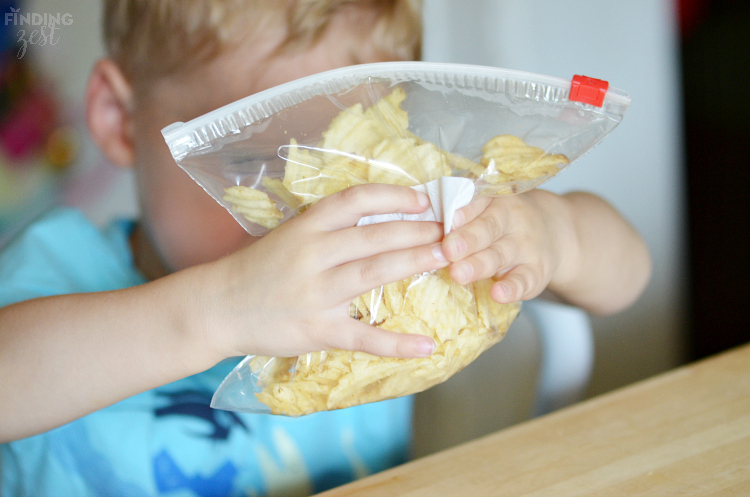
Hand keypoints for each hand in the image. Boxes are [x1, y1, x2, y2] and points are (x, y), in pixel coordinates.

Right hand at [200, 184, 448, 360]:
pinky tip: (427, 345)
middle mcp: (313, 254)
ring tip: (449, 258)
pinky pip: (363, 337)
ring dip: (415, 262)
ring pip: (375, 273)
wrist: (218, 306)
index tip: (423, 199)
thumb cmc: (259, 268)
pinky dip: (397, 343)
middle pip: (375, 236)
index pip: (356, 200)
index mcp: (307, 227)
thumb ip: (330, 227)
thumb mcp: (291, 235)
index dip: (394, 196)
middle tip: (452, 229)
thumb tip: (383, 217)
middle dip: (419, 230)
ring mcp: (316, 293)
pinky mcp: (317, 330)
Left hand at [441, 190, 568, 303]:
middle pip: (487, 229)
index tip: (447, 222)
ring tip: (458, 274)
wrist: (554, 231)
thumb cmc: (504, 223)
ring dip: (479, 265)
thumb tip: (421, 229)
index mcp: (494, 201)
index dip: (462, 213)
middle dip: (466, 240)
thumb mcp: (488, 209)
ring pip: (500, 255)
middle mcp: (512, 220)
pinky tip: (498, 294)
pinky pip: (524, 281)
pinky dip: (511, 288)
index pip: (477, 203)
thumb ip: (461, 216)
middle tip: (448, 250)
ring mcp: (526, 246)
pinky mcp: (536, 272)